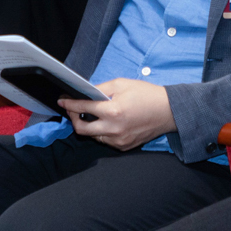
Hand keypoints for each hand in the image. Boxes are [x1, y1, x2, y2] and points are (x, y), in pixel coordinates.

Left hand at [56, 77, 175, 150]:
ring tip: (91, 115)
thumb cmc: (146, 95)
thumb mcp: (122, 84)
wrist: (168, 112)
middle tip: (73, 110)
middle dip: (73, 118)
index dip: (69, 104)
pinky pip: (105, 140)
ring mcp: (118, 140)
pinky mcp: (123, 147)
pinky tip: (106, 122)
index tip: (62, 101)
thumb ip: (101, 88)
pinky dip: (101, 132)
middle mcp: (114, 129)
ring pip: (93, 136)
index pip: (83, 108)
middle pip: (81, 129)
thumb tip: (85, 92)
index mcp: (113, 111)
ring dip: (88, 126)